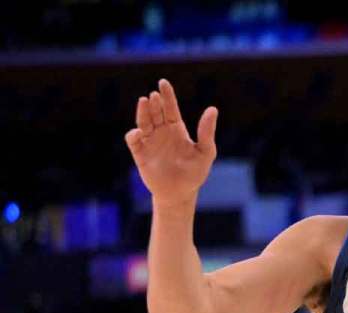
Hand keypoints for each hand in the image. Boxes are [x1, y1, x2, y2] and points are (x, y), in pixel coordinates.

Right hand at [124, 79, 218, 205]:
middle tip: (155, 96)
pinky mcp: (140, 153)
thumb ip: (207, 132)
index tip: (163, 83)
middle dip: (155, 103)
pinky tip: (139, 132)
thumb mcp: (205, 152)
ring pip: (143, 122)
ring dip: (143, 112)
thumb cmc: (195, 173)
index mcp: (176, 130)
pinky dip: (134, 134)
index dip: (167, 96)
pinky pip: (133, 140)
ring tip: (145, 101)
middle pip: (156, 113)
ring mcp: (150, 142)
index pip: (170, 108)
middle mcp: (161, 133)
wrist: (180, 193)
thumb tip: (212, 109)